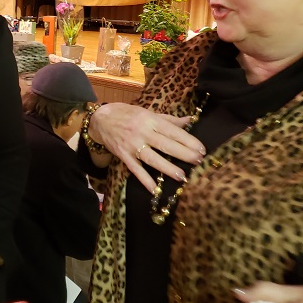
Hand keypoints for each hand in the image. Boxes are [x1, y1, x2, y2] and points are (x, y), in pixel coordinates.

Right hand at [89, 102, 205, 190]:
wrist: (100, 119)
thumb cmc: (127, 114)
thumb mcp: (147, 112)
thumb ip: (168, 119)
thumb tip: (189, 121)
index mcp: (150, 120)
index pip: (173, 131)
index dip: (188, 140)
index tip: (202, 149)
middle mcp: (142, 132)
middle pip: (165, 145)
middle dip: (183, 154)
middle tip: (198, 162)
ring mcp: (132, 146)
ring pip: (152, 159)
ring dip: (167, 168)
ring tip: (182, 176)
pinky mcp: (124, 156)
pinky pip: (136, 170)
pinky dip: (145, 180)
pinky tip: (154, 189)